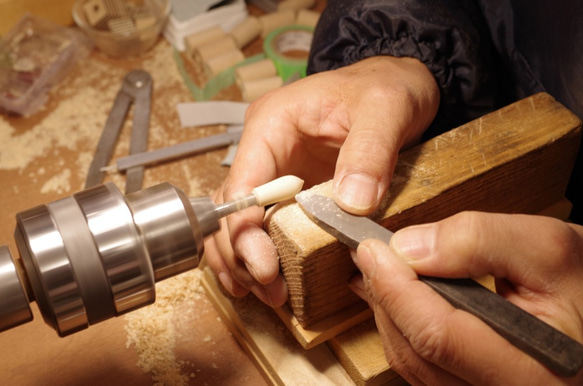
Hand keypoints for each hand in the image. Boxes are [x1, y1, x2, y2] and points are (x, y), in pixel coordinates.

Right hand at [204, 55, 439, 305]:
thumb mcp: (385, 108)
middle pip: (230, 207)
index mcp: (272, 124)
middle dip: (240, 252)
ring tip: (264, 294)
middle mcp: (264, 150)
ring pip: (238, 221)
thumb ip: (369, 151)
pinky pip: (265, 224)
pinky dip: (259, 253)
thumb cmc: (385, 87)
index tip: (263, 265)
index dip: (244, 228)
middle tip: (267, 288)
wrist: (396, 85)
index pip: (242, 182)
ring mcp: (275, 171)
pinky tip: (264, 280)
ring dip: (243, 260)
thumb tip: (351, 204)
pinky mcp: (292, 190)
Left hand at [350, 212, 582, 384]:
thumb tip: (409, 248)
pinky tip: (397, 300)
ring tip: (377, 272)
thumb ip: (479, 240)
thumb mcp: (548, 249)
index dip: (395, 288)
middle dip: (385, 297)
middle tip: (367, 255)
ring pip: (413, 366)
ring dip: (388, 313)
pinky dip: (403, 330)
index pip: (437, 335)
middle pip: (416, 353)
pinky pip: (424, 370)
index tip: (371, 249)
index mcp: (532, 374)